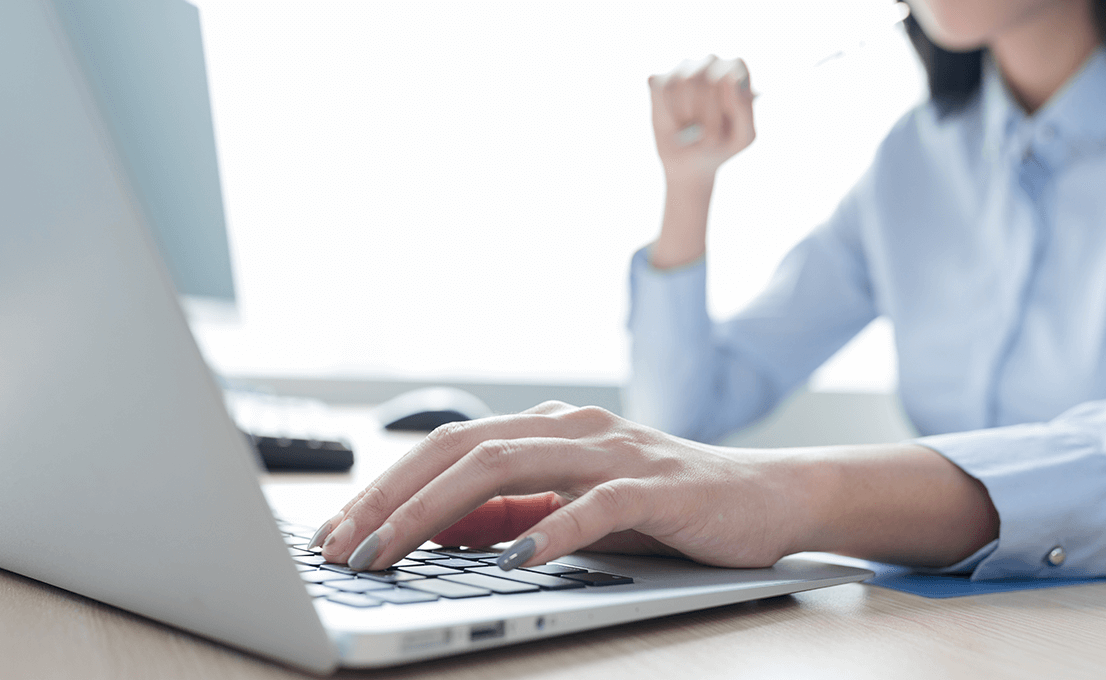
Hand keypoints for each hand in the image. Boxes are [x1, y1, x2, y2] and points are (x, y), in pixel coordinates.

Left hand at [313, 401, 812, 572]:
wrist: (767, 498)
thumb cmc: (666, 507)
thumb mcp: (574, 509)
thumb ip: (513, 513)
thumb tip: (440, 531)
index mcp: (547, 430)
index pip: (448, 449)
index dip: (387, 487)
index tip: (338, 531)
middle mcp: (571, 428)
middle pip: (461, 449)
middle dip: (391, 497)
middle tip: (341, 544)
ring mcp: (614, 453)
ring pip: (508, 465)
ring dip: (438, 511)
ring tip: (391, 549)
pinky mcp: (656, 487)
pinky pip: (593, 505)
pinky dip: (550, 529)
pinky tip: (514, 557)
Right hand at [649, 55, 755, 183]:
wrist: (691, 164)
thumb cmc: (722, 146)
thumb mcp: (743, 137)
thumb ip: (744, 108)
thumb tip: (728, 78)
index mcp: (736, 70)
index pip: (729, 74)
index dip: (724, 105)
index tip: (725, 126)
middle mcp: (710, 62)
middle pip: (703, 80)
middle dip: (704, 116)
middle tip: (707, 135)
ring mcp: (683, 68)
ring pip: (680, 83)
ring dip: (685, 116)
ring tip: (690, 127)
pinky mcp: (658, 80)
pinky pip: (661, 91)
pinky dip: (667, 115)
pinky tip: (674, 123)